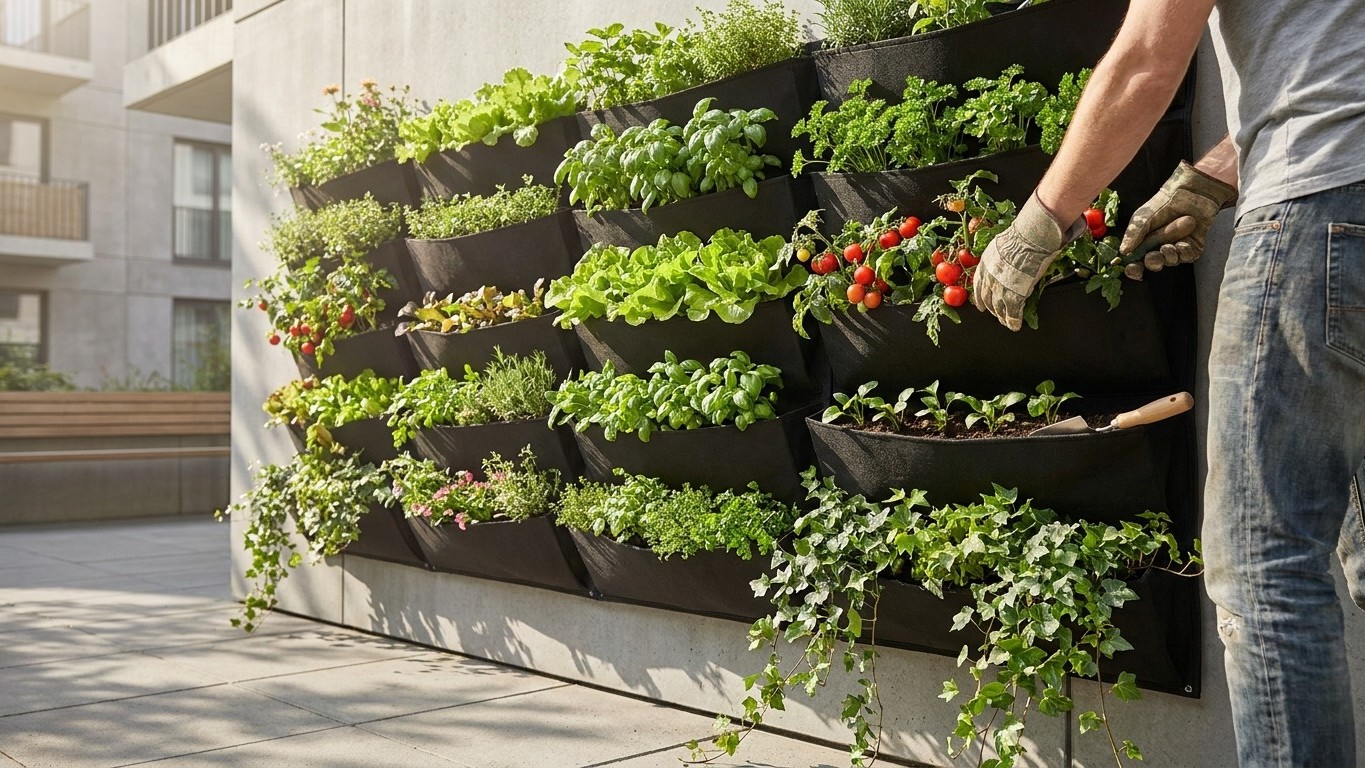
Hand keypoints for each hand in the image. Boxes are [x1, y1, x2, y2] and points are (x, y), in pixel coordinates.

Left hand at [973, 192, 1085, 330]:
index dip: (979, 296)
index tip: (980, 304)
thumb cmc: (1023, 235)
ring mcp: (1000, 287)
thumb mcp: (1003, 245)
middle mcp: (989, 277)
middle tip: (995, 314)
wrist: (1031, 237)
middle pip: (986, 298)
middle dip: (990, 308)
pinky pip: (1012, 313)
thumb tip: (1010, 260)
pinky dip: (1013, 321)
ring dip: (1002, 316)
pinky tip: (1015, 326)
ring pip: (997, 308)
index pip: (978, 284)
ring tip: (1006, 322)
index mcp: (985, 263)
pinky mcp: (1013, 296)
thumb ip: (1002, 256)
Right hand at [1119, 161, 1236, 277]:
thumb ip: (1133, 235)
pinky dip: (1184, 252)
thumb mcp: (1142, 217)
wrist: (1190, 192)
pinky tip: (1184, 242)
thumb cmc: (1164, 202)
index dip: (1133, 269)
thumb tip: (1123, 252)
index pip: (1136, 261)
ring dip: (1169, 254)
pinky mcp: (1192, 247)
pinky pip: (1187, 257)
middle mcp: (1159, 247)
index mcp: (1144, 242)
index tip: (1133, 268)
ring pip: (1170, 261)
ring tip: (1170, 243)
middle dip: (1153, 262)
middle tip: (1152, 255)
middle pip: (1154, 265)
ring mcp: (1176, 248)